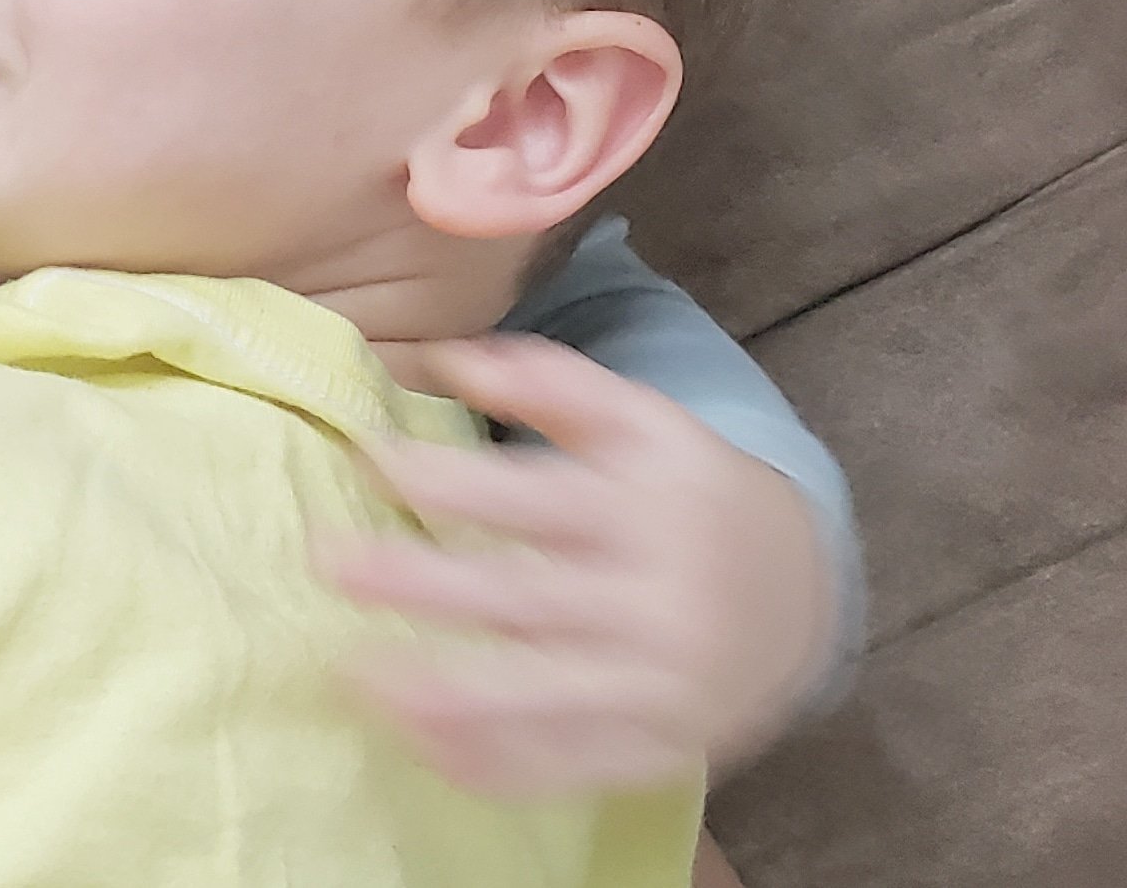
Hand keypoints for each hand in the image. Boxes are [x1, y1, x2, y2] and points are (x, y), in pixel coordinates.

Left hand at [319, 333, 833, 797]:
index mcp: (641, 509)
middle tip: (326, 562)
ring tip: (355, 675)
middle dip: (417, 583)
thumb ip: (549, 381)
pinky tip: (421, 743)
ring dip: (440, 693)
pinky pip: (566, 767)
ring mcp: (654, 686)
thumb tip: (447, 359)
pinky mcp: (655, 750)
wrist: (800, 593)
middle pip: (518, 598)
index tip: (367, 457)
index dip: (443, 478)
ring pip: (538, 697)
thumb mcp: (641, 417)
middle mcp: (649, 601)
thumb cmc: (690, 490)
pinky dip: (492, 764)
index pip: (527, 496)